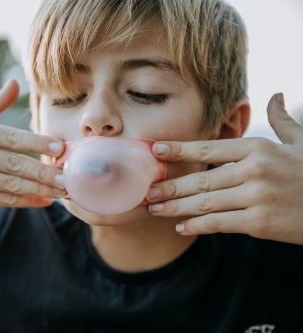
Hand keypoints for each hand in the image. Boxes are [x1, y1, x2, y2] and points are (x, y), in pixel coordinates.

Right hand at [0, 79, 64, 213]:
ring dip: (40, 189)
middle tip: (68, 176)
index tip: (61, 148)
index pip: (11, 137)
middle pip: (14, 163)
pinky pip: (2, 201)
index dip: (38, 143)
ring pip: (11, 185)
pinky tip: (44, 201)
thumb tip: (16, 81)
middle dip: (44, 172)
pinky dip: (26, 202)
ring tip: (62, 190)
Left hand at [146, 93, 302, 244]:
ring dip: (176, 207)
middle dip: (170, 186)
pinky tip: (181, 227)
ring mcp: (257, 196)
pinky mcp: (261, 223)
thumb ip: (282, 120)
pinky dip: (198, 226)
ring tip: (154, 209)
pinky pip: (220, 223)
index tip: (154, 151)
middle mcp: (254, 169)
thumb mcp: (300, 142)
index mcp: (258, 148)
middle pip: (201, 179)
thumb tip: (274, 95)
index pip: (209, 148)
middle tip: (146, 191)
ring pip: (205, 202)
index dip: (179, 150)